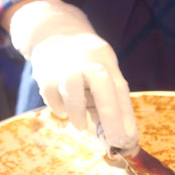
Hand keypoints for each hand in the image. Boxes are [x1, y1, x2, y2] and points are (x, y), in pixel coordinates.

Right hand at [8, 0, 137, 149]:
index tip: (130, 139)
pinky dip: (61, 110)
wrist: (53, 34)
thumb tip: (124, 135)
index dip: (126, 114)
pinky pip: (53, 100)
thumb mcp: (104, 69)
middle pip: (100, 82)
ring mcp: (63, 67)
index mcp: (104, 58)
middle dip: (110, 115)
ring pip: (72, 91)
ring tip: (81, 125)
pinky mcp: (44, 77)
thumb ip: (113, 97)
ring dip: (78, 114)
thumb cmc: (87, 60)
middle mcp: (85, 60)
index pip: (119, 87)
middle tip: (115, 140)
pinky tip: (65, 110)